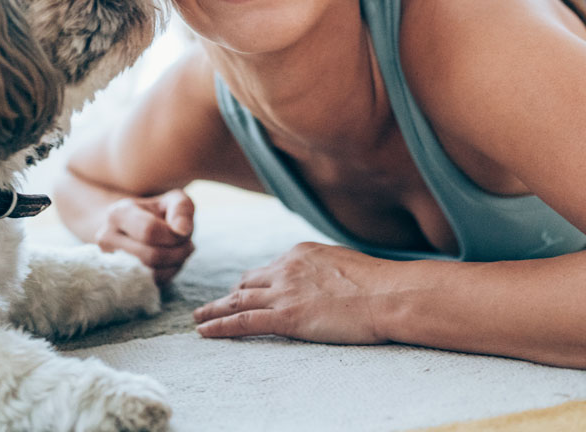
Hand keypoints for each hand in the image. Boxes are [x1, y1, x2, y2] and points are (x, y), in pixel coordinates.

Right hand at [95, 189, 194, 284]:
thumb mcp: (175, 201)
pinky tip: (171, 262)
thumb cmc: (160, 213)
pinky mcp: (118, 279)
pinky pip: (149, 285)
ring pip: (150, 274)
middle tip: (188, 244)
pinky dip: (168, 275)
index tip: (184, 232)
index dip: (174, 235)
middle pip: (150, 255)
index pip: (149, 231)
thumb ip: (182, 209)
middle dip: (178, 252)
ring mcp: (110, 262)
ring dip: (175, 264)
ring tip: (180, 251)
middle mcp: (106, 238)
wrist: (138, 228)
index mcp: (118, 213)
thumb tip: (182, 231)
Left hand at [193, 242, 394, 343]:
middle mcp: (285, 268)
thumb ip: (323, 269)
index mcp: (300, 253)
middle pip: (247, 282)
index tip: (243, 291)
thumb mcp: (344, 263)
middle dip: (229, 294)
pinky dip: (220, 327)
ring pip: (237, 300)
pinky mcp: (285, 317)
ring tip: (198, 319)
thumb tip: (322, 279)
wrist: (387, 294)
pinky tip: (205, 332)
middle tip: (212, 305)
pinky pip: (242, 322)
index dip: (253, 282)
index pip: (268, 269)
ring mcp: (283, 292)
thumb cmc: (378, 283)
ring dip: (214, 310)